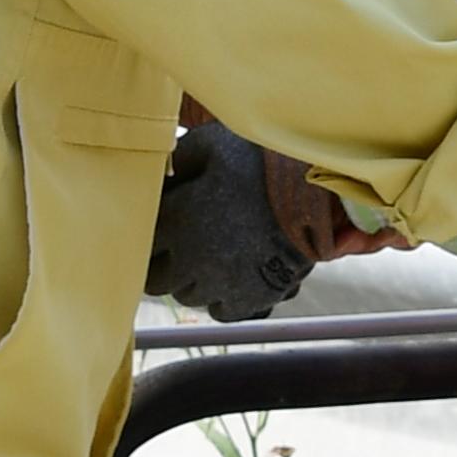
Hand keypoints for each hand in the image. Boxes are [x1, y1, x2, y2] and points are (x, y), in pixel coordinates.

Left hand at [143, 122, 361, 320]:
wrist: (315, 192)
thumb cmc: (262, 163)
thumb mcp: (212, 144)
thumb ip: (178, 161)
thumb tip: (163, 174)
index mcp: (177, 221)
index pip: (141, 241)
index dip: (149, 233)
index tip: (162, 223)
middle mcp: (191, 260)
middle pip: (157, 279)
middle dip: (162, 262)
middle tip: (178, 245)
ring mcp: (220, 283)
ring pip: (187, 296)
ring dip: (190, 280)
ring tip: (209, 256)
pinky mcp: (250, 299)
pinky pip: (219, 311)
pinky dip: (219, 297)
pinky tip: (229, 276)